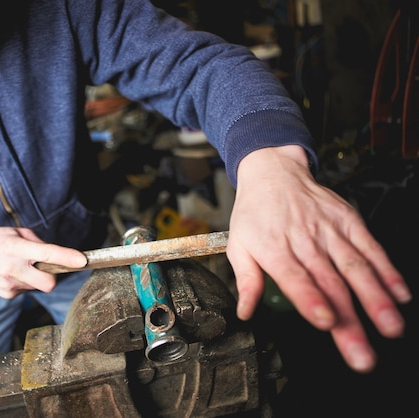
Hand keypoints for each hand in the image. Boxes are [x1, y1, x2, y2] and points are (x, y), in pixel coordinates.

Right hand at [0, 227, 87, 298]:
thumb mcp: (16, 232)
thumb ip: (38, 243)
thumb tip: (57, 256)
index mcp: (15, 248)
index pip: (46, 254)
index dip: (66, 258)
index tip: (82, 260)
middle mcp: (12, 268)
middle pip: (48, 283)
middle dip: (53, 277)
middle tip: (46, 267)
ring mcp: (9, 284)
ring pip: (38, 286)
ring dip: (36, 277)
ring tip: (19, 265)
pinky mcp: (7, 294)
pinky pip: (27, 290)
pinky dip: (25, 282)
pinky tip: (12, 273)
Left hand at [228, 145, 411, 372]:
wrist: (274, 172)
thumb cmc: (255, 213)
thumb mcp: (238, 244)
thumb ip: (246, 279)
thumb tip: (246, 312)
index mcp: (274, 248)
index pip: (294, 277)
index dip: (311, 300)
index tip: (326, 322)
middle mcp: (304, 240)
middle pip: (330, 283)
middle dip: (349, 321)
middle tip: (362, 353)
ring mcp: (330, 230)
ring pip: (356, 267)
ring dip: (375, 300)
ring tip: (391, 327)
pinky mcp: (349, 221)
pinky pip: (370, 247)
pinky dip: (387, 271)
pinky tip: (400, 294)